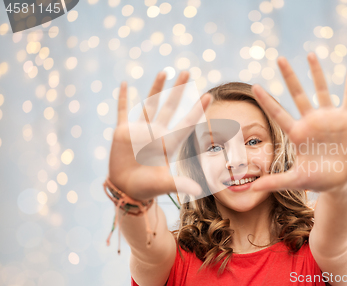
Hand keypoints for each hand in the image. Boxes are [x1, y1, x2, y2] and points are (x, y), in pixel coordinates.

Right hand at [109, 71, 210, 200]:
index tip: (208, 96)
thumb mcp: (165, 184)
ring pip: (149, 103)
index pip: (186, 122)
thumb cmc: (148, 188)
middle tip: (187, 72)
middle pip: (170, 106)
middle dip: (178, 89)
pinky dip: (123, 98)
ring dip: (156, 87)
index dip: (197, 110)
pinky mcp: (122, 132)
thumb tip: (198, 192)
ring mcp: (140, 130)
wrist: (127, 189)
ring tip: (164, 71)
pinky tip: (125, 83)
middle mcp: (156, 132)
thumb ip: (180, 185)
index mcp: (168, 143)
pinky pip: (123, 111)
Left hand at [250, 53, 346, 192]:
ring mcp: (328, 118)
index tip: (254, 86)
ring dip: (316, 73)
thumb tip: (252, 190)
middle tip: (279, 58)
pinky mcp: (346, 119)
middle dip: (289, 76)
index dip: (267, 100)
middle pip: (297, 94)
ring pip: (321, 90)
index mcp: (297, 133)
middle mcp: (311, 121)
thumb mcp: (297, 180)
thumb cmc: (318, 180)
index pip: (278, 113)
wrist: (343, 181)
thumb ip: (276, 182)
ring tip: (310, 54)